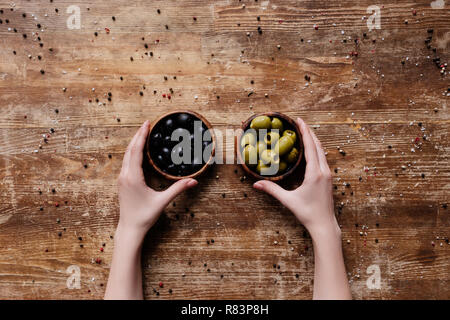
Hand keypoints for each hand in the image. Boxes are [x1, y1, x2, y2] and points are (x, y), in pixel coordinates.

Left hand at [117, 120, 197, 238]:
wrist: (129, 228)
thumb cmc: (144, 216)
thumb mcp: (162, 201)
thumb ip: (178, 189)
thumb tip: (194, 181)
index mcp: (133, 177)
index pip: (136, 150)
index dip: (141, 136)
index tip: (147, 124)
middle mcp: (125, 175)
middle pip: (129, 149)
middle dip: (138, 135)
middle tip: (147, 123)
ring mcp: (121, 179)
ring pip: (126, 155)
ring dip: (134, 143)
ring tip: (143, 133)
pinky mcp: (122, 182)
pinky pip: (126, 162)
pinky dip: (132, 152)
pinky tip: (138, 150)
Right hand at [253, 118, 338, 237]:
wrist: (325, 225)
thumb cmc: (307, 213)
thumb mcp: (288, 201)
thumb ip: (272, 190)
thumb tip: (255, 184)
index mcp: (315, 174)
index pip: (310, 147)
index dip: (305, 132)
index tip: (299, 120)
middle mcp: (324, 171)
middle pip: (318, 146)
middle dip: (309, 132)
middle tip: (300, 122)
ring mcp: (328, 175)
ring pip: (322, 151)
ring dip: (314, 140)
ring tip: (305, 132)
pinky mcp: (328, 179)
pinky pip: (323, 158)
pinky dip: (317, 149)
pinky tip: (312, 149)